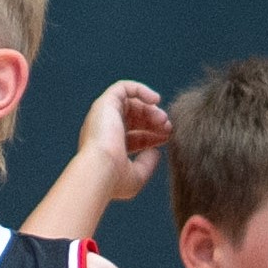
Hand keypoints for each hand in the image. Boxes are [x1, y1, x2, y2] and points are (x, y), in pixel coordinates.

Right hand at [75, 81, 168, 200]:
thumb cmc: (114, 179)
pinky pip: (123, 88)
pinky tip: (156, 100)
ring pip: (131, 103)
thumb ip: (146, 164)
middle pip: (133, 118)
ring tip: (163, 119)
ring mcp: (103, 116)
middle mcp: (103, 130)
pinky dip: (140, 89)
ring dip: (150, 109)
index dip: (152, 134)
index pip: (133, 135)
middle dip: (153, 120)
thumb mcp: (136, 177)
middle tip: (168, 126)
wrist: (100, 170)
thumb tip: (155, 151)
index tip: (167, 137)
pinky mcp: (104, 104)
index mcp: (108, 147)